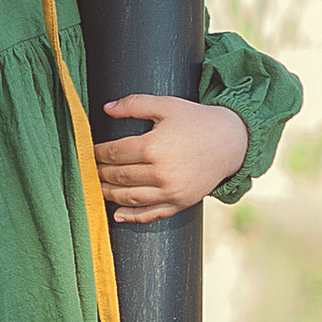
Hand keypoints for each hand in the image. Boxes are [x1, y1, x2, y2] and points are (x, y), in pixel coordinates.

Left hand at [92, 93, 248, 221]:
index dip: (98, 153)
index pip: (115, 153)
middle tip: (90, 170)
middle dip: (100, 173)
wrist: (231, 141)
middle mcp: (161, 172)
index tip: (90, 152)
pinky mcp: (180, 203)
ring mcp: (171, 191)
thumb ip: (135, 104)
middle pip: (119, 176)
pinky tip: (118, 215)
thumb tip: (106, 108)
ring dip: (110, 194)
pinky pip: (151, 214)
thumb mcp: (166, 105)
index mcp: (154, 147)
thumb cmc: (197, 120)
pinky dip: (132, 216)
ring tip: (99, 188)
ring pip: (130, 197)